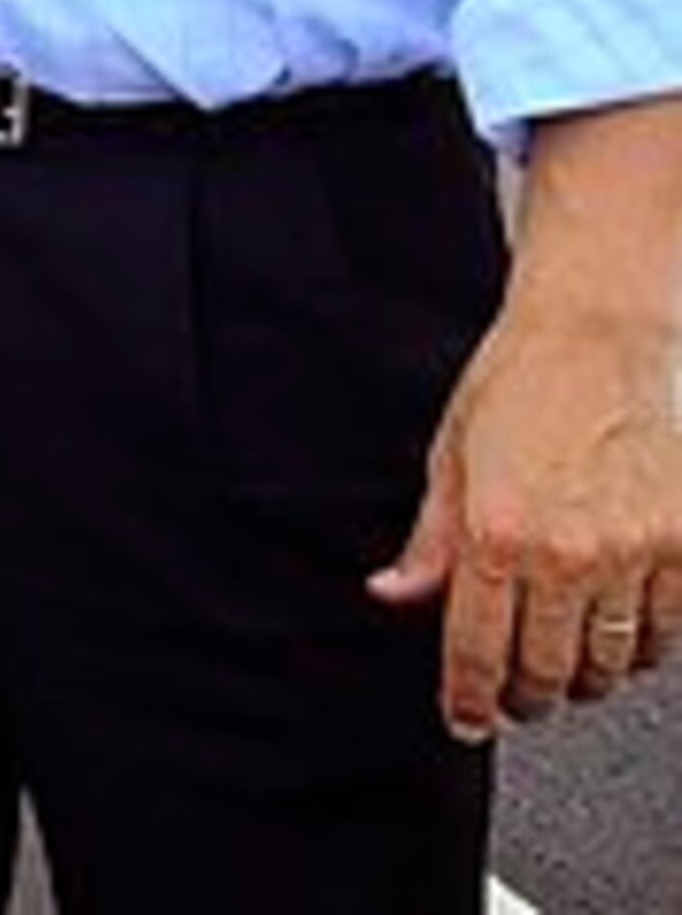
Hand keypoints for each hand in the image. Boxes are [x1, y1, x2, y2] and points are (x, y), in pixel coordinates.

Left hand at [370, 300, 681, 735]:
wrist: (600, 330)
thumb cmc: (520, 380)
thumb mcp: (450, 457)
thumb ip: (429, 540)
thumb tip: (394, 593)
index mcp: (496, 531)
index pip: (477, 651)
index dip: (469, 700)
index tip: (467, 719)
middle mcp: (569, 550)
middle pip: (548, 671)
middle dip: (526, 697)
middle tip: (516, 699)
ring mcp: (637, 552)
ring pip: (612, 662)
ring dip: (585, 678)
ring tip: (566, 666)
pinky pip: (667, 632)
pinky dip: (641, 645)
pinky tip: (618, 631)